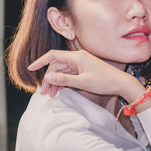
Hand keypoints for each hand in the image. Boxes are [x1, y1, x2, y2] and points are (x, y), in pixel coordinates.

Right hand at [27, 49, 143, 99]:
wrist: (121, 83)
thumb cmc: (104, 82)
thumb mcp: (83, 82)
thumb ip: (65, 80)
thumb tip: (48, 77)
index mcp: (77, 57)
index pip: (53, 56)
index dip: (40, 62)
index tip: (30, 69)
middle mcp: (78, 57)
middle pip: (56, 65)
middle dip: (49, 78)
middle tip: (44, 93)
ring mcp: (81, 63)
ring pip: (62, 71)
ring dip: (55, 82)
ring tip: (51, 95)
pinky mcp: (84, 69)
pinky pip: (69, 74)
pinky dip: (63, 82)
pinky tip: (59, 91)